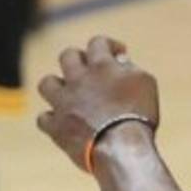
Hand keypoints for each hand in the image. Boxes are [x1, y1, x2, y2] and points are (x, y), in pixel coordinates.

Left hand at [36, 35, 158, 171]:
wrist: (121, 147)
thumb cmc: (138, 115)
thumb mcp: (146, 84)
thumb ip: (131, 68)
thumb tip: (120, 61)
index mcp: (101, 65)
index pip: (98, 43)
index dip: (109, 45)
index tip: (119, 53)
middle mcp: (77, 79)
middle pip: (68, 56)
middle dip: (78, 60)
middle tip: (90, 71)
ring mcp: (63, 102)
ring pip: (47, 84)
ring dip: (57, 86)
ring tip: (69, 95)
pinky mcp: (56, 127)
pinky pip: (44, 119)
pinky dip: (52, 120)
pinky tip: (61, 123)